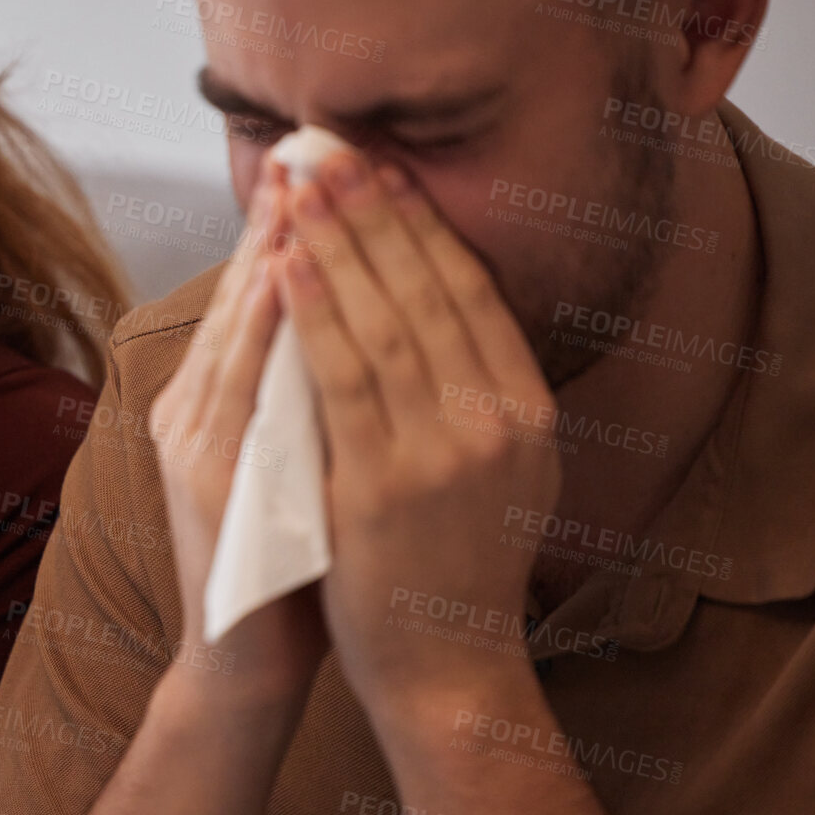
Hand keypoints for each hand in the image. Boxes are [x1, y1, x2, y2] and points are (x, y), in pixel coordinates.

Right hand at [148, 159, 327, 703]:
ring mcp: (194, 440)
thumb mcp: (299, 460)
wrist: (250, 658)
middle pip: (241, 292)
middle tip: (317, 142)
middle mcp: (193, 408)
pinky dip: (262, 324)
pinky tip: (288, 274)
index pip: (259, 292)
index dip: (291, 224)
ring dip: (271, 249)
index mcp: (214, 401)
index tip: (329, 160)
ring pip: (235, 325)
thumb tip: (361, 320)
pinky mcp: (204, 477)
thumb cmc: (292, 559)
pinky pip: (239, 385)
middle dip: (284, 215)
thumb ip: (312, 394)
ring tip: (306, 182)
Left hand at [278, 150, 561, 704]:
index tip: (384, 167)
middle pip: (426, 287)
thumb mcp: (505, 472)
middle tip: (330, 145)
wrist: (447, 668)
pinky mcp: (382, 483)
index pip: (471, 290)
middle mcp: (497, 420)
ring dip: (336, 239)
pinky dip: (312, 312)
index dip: (423, 222)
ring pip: (383, 318)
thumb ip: (485, 391)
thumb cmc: (459, 565)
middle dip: (372, 208)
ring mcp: (442, 451)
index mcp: (529, 410)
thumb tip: (450, 299)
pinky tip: (285, 262)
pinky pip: (340, 376)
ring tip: (301, 181)